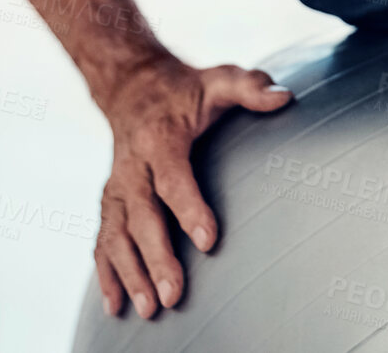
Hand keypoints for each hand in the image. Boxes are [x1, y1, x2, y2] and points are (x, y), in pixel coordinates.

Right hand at [93, 55, 292, 319]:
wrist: (132, 85)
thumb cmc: (185, 88)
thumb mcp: (219, 79)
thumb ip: (250, 86)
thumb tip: (284, 96)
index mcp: (160, 137)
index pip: (173, 177)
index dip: (189, 208)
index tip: (209, 240)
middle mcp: (131, 166)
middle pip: (142, 216)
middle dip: (156, 257)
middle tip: (173, 294)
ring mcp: (116, 186)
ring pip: (116, 235)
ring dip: (130, 274)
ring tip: (150, 309)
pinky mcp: (110, 201)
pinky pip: (102, 240)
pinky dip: (106, 274)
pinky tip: (116, 306)